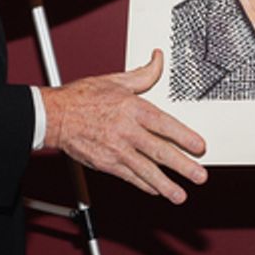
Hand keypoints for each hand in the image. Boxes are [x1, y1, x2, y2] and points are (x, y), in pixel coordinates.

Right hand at [40, 50, 206, 203]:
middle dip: (182, 166)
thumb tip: (158, 60)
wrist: (54, 116)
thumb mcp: (115, 80)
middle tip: (199, 176)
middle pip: (159, 151)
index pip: (164, 124)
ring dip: (165, 184)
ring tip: (180, 195)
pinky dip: (144, 185)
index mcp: (131, 108)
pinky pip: (129, 176)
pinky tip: (156, 190)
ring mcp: (116, 149)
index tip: (199, 146)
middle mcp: (126, 131)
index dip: (184, 136)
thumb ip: (143, 75)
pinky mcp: (106, 163)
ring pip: (145, 170)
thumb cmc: (82, 97)